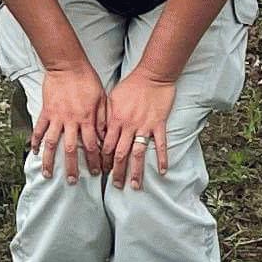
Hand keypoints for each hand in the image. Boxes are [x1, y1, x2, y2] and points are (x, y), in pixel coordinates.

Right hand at [30, 64, 108, 184]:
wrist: (67, 66)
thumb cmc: (87, 80)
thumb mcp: (102, 98)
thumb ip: (102, 119)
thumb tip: (105, 138)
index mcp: (87, 118)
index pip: (92, 145)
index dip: (95, 160)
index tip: (97, 172)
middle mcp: (71, 121)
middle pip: (71, 149)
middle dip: (72, 167)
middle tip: (73, 182)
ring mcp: (56, 117)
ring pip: (52, 143)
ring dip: (50, 160)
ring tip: (48, 174)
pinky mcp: (46, 112)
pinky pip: (39, 129)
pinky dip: (35, 141)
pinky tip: (34, 152)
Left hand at [106, 71, 179, 188]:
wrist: (152, 75)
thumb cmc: (130, 85)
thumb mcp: (112, 98)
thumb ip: (105, 116)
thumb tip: (99, 133)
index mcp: (115, 120)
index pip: (106, 145)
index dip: (103, 160)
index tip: (102, 172)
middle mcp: (129, 126)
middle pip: (120, 154)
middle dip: (117, 171)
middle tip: (116, 186)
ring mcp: (145, 126)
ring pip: (138, 153)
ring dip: (136, 171)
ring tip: (135, 186)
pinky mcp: (159, 124)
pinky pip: (161, 144)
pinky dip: (162, 158)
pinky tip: (162, 171)